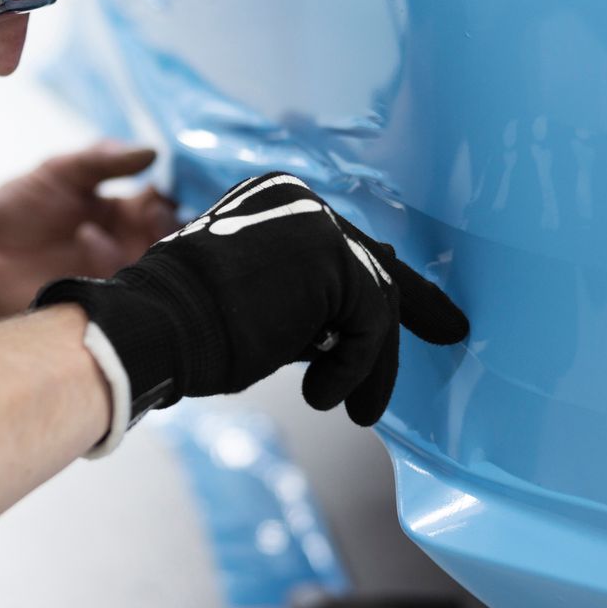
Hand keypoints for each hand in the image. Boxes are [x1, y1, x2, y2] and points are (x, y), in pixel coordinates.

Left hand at [0, 142, 181, 323]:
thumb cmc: (12, 210)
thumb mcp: (57, 172)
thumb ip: (102, 160)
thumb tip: (152, 151)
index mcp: (122, 211)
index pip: (166, 202)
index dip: (173, 193)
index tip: (167, 184)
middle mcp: (126, 245)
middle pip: (170, 238)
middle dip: (166, 224)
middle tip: (147, 211)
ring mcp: (115, 277)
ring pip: (154, 268)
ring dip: (136, 247)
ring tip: (90, 229)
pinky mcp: (99, 303)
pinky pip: (126, 292)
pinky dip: (109, 265)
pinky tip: (83, 244)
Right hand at [34, 171, 468, 435]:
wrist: (156, 327)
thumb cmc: (190, 330)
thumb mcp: (262, 304)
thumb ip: (310, 301)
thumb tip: (355, 324)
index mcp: (277, 201)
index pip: (347, 245)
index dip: (386, 281)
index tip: (427, 311)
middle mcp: (299, 198)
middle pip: (371, 263)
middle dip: (414, 306)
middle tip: (450, 332)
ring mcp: (316, 221)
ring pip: (377, 297)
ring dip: (372, 361)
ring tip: (358, 408)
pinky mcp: (330, 256)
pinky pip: (371, 321)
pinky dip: (356, 367)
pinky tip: (321, 393)